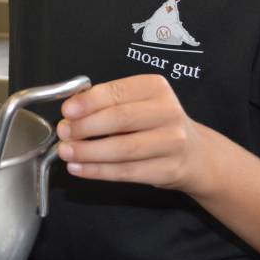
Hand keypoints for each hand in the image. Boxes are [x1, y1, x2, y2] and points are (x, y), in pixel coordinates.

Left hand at [56, 74, 210, 193]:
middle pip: (119, 119)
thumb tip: (71, 112)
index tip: (67, 111)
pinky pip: (127, 172)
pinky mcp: (169, 169)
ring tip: (67, 152)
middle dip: (85, 127)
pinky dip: (98, 171)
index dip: (88, 102)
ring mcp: (172, 142)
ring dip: (88, 152)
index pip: (117, 92)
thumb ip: (108, 103)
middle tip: (63, 133)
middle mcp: (168, 112)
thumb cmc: (157, 124)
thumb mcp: (139, 103)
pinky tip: (79, 169)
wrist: (195, 154)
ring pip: (122, 149)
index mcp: (156, 88)